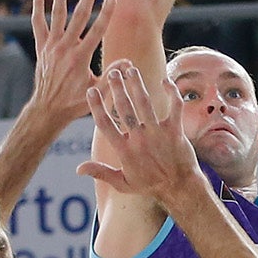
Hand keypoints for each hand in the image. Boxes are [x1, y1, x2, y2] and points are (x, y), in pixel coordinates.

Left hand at [27, 0, 112, 129]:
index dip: (106, 14)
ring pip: (57, 14)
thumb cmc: (75, 103)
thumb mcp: (97, 93)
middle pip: (79, 16)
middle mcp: (65, 48)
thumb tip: (128, 63)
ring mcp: (52, 46)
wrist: (48, 109)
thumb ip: (112, 77)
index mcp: (81, 58)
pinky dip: (38, 7)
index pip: (97, 31)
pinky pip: (38, 23)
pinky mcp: (42, 47)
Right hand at [79, 61, 197, 202]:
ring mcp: (158, 134)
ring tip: (130, 69)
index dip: (97, 107)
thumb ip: (101, 172)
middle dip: (117, 88)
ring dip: (137, 84)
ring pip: (145, 103)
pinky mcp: (175, 130)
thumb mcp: (123, 183)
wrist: (179, 188)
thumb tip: (78, 169)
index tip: (91, 91)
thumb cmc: (150, 186)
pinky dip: (171, 92)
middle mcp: (140, 140)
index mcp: (124, 151)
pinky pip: (174, 106)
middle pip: (124, 108)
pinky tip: (165, 80)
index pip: (105, 125)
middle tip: (112, 72)